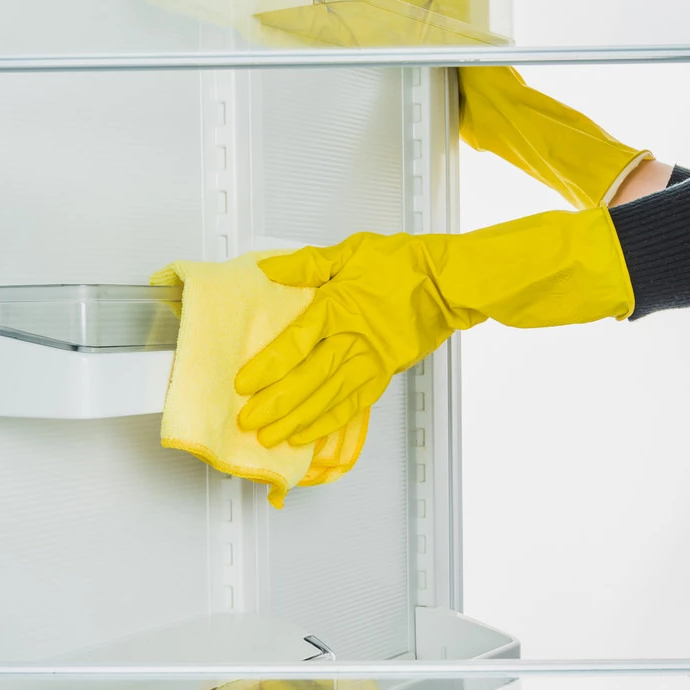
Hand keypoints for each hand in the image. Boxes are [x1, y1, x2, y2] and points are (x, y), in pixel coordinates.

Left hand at [234, 232, 474, 447]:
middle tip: (248, 420)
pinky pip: (351, 406)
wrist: (446, 284)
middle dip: (276, 403)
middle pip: (308, 378)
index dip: (269, 366)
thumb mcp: (350, 252)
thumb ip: (307, 265)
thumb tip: (267, 269)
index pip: (296, 343)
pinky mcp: (382, 376)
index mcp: (338, 309)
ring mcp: (369, 363)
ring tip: (270, 436)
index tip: (243, 383)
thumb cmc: (400, 265)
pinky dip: (327, 424)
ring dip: (297, 420)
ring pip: (327, 398)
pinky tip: (305, 435)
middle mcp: (352, 341)